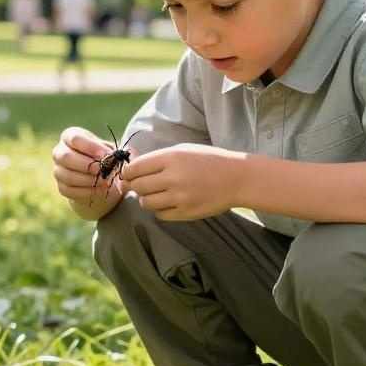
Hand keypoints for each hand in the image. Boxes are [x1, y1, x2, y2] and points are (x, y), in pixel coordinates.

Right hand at [52, 127, 128, 219]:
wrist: (96, 176)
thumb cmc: (103, 157)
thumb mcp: (109, 150)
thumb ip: (117, 150)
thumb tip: (127, 152)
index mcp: (70, 136)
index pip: (75, 138)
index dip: (90, 147)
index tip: (106, 155)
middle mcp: (59, 152)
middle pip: (66, 157)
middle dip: (87, 165)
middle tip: (105, 170)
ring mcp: (58, 170)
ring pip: (68, 176)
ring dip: (88, 180)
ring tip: (106, 182)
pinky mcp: (61, 187)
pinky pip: (70, 190)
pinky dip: (86, 191)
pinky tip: (100, 190)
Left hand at [123, 143, 244, 220]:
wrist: (237, 178)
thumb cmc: (208, 161)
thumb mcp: (183, 150)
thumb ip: (158, 159)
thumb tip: (130, 168)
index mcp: (171, 158)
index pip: (135, 168)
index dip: (127, 173)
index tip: (129, 175)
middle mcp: (173, 178)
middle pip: (137, 187)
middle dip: (134, 186)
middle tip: (140, 185)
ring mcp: (179, 197)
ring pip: (146, 203)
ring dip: (146, 199)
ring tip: (156, 194)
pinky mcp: (186, 213)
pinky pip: (160, 215)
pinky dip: (160, 210)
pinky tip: (168, 202)